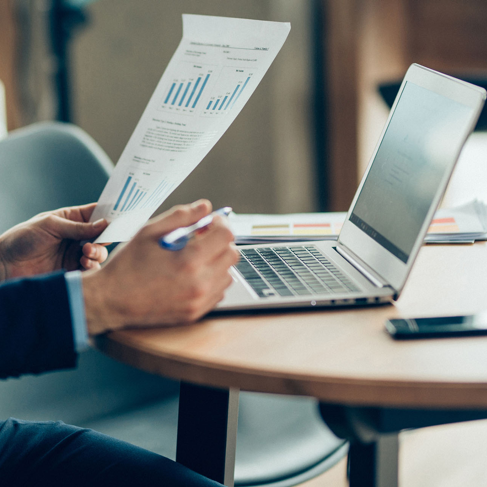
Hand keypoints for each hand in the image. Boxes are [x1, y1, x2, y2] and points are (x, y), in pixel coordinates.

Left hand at [0, 203, 108, 280]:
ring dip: (98, 252)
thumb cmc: (22, 239)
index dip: (109, 215)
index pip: (96, 214)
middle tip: (98, 240)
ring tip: (86, 253)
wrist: (5, 265)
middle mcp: (76, 236)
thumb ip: (78, 227)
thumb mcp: (51, 226)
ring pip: (99, 253)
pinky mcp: (73, 270)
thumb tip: (104, 224)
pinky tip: (84, 263)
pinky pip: (92, 268)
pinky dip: (92, 266)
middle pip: (102, 235)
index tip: (120, 218)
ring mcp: (75, 253)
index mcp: (71, 219)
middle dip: (105, 237)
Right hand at [82, 200, 239, 334]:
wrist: (111, 300)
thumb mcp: (149, 231)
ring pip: (228, 274)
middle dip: (220, 241)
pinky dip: (211, 280)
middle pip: (232, 254)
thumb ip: (181, 216)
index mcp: (189, 260)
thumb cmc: (127, 264)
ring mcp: (199, 301)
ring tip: (194, 258)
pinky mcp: (196, 313)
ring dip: (217, 261)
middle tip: (201, 238)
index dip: (220, 223)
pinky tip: (192, 275)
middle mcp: (200, 283)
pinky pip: (218, 291)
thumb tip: (205, 206)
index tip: (209, 222)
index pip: (226, 235)